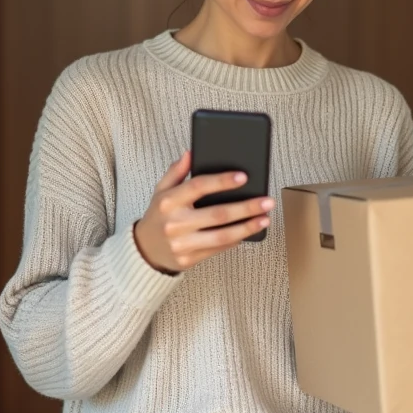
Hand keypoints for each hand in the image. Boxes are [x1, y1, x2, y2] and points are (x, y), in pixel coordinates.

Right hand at [134, 151, 273, 272]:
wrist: (145, 250)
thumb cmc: (159, 215)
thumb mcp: (161, 190)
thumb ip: (176, 171)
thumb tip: (191, 153)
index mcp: (169, 202)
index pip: (198, 187)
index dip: (221, 181)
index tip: (243, 177)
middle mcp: (175, 223)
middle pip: (217, 214)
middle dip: (246, 207)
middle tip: (267, 201)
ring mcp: (182, 244)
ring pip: (222, 236)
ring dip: (247, 227)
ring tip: (265, 218)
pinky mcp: (189, 260)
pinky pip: (218, 249)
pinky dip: (236, 240)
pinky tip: (249, 231)